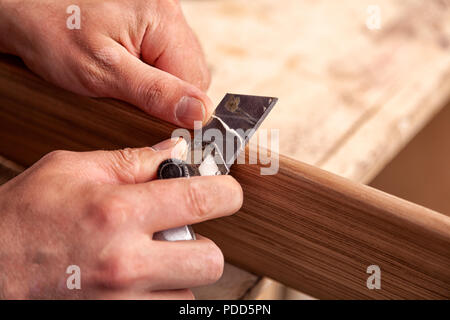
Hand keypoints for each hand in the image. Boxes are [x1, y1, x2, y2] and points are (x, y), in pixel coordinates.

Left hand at [0, 0, 211, 127]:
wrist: (28, 11)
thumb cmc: (55, 33)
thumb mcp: (104, 72)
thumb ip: (155, 94)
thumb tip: (200, 113)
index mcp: (163, 20)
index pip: (196, 81)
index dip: (176, 106)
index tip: (150, 115)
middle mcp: (169, 13)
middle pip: (191, 75)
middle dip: (166, 95)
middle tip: (131, 95)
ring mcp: (161, 16)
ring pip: (181, 69)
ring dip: (159, 85)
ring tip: (125, 80)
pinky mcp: (152, 23)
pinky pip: (167, 59)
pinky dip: (151, 73)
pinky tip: (128, 71)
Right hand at [0, 139, 242, 298]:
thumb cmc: (24, 216)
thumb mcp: (72, 170)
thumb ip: (131, 161)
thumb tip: (175, 152)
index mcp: (117, 211)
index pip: (201, 198)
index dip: (226, 192)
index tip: (227, 191)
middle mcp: (125, 262)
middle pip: (210, 260)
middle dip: (206, 243)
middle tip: (186, 232)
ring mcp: (122, 301)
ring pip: (189, 291)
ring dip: (179, 272)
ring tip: (150, 257)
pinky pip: (166, 310)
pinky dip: (161, 294)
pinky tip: (138, 279)